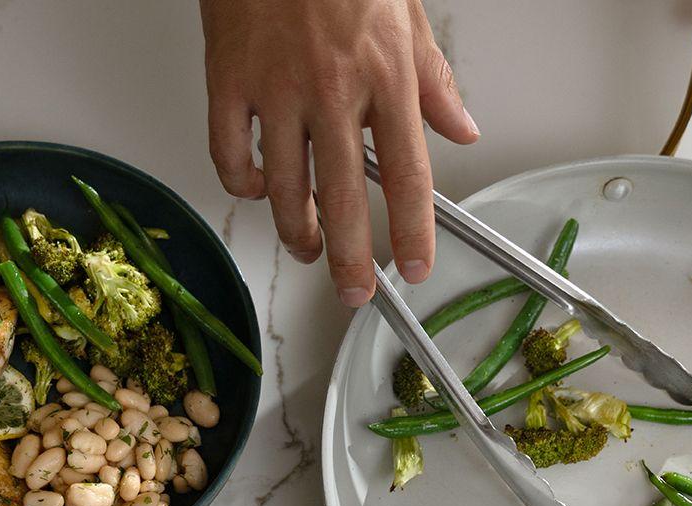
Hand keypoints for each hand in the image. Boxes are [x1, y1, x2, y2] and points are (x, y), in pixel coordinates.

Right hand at [199, 0, 479, 307]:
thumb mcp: (406, 15)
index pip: (406, 174)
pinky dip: (244, 185)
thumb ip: (434, 81)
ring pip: (285, 189)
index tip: (415, 266)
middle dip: (353, 260)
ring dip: (298, 231)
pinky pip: (230, 155)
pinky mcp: (228, 81)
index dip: (412, 231)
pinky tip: (258, 190)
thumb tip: (462, 130)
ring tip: (309, 247)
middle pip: (343, 199)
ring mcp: (276, 90)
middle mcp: (334, 91)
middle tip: (356, 292)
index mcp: (386, 75)